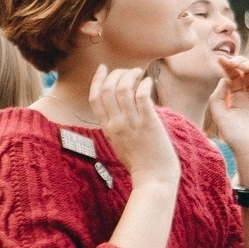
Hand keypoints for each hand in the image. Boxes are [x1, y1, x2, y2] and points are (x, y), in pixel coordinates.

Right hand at [93, 66, 179, 188]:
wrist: (154, 179)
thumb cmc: (141, 163)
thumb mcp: (120, 144)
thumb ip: (117, 127)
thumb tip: (122, 108)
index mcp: (107, 128)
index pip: (95, 98)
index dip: (97, 80)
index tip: (103, 68)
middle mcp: (116, 124)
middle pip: (108, 89)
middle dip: (116, 73)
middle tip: (128, 71)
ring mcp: (132, 123)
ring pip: (123, 88)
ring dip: (131, 75)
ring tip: (140, 73)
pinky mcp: (148, 123)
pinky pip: (142, 95)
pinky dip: (144, 84)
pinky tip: (149, 82)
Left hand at [210, 53, 248, 170]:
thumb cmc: (236, 138)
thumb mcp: (220, 116)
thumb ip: (217, 97)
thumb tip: (223, 79)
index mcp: (237, 97)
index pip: (233, 76)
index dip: (227, 66)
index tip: (220, 59)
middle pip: (246, 72)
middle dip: (239, 63)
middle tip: (232, 61)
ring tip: (241, 65)